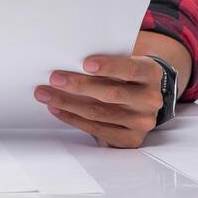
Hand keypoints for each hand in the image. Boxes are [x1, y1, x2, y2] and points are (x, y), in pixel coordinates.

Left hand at [33, 55, 164, 147]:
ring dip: (68, 103)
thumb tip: (69, 59)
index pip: (130, 69)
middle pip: (111, 93)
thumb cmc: (125, 75)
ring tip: (46, 95)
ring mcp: (142, 121)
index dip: (109, 66)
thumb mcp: (125, 62)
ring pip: (99, 113)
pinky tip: (57, 109)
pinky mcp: (131, 138)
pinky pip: (97, 129)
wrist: (144, 99)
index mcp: (151, 74)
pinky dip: (73, 119)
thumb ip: (107, 62)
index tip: (85, 63)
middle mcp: (150, 99)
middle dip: (78, 86)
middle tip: (54, 79)